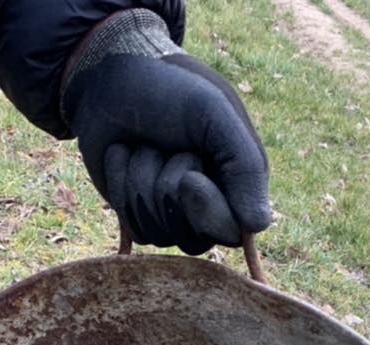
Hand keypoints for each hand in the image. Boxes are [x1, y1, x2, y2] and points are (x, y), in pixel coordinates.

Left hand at [62, 10, 270, 254]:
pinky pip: (134, 227)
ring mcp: (170, 214)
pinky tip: (124, 156)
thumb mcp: (215, 115)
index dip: (207, 211)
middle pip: (194, 240)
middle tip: (169, 149)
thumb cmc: (171, 92)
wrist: (113, 79)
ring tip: (144, 146)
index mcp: (236, 184)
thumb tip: (257, 227)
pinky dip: (123, 186)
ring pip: (159, 233)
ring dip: (143, 181)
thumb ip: (245, 168)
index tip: (190, 177)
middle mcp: (207, 207)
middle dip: (171, 189)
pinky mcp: (137, 215)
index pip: (231, 232)